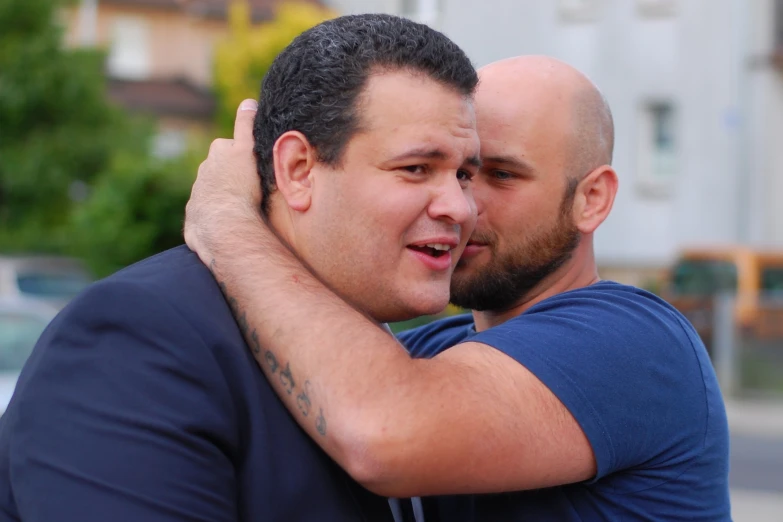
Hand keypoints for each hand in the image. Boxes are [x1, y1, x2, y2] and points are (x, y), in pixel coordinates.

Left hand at [184, 99, 262, 265]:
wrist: (224, 223)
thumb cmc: (240, 186)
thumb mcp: (247, 150)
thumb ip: (246, 125)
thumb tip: (248, 101)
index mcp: (217, 153)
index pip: (233, 147)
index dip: (246, 157)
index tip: (255, 169)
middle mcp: (204, 170)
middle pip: (222, 168)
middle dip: (233, 175)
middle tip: (251, 188)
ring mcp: (198, 193)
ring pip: (215, 190)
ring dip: (226, 195)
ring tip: (242, 207)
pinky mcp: (195, 214)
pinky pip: (209, 211)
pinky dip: (218, 213)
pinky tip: (230, 220)